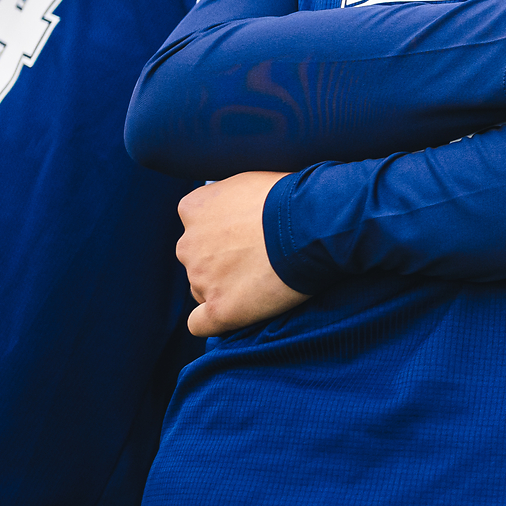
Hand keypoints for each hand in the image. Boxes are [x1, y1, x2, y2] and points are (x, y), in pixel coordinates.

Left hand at [178, 173, 307, 336]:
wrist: (316, 224)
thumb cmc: (295, 197)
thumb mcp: (251, 181)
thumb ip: (230, 198)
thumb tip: (236, 208)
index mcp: (193, 209)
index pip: (195, 228)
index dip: (223, 235)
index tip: (248, 237)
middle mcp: (188, 244)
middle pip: (197, 261)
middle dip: (222, 263)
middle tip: (259, 260)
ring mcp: (201, 279)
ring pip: (203, 290)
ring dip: (227, 287)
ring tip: (266, 281)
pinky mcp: (220, 309)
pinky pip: (201, 324)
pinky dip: (216, 320)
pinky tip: (238, 312)